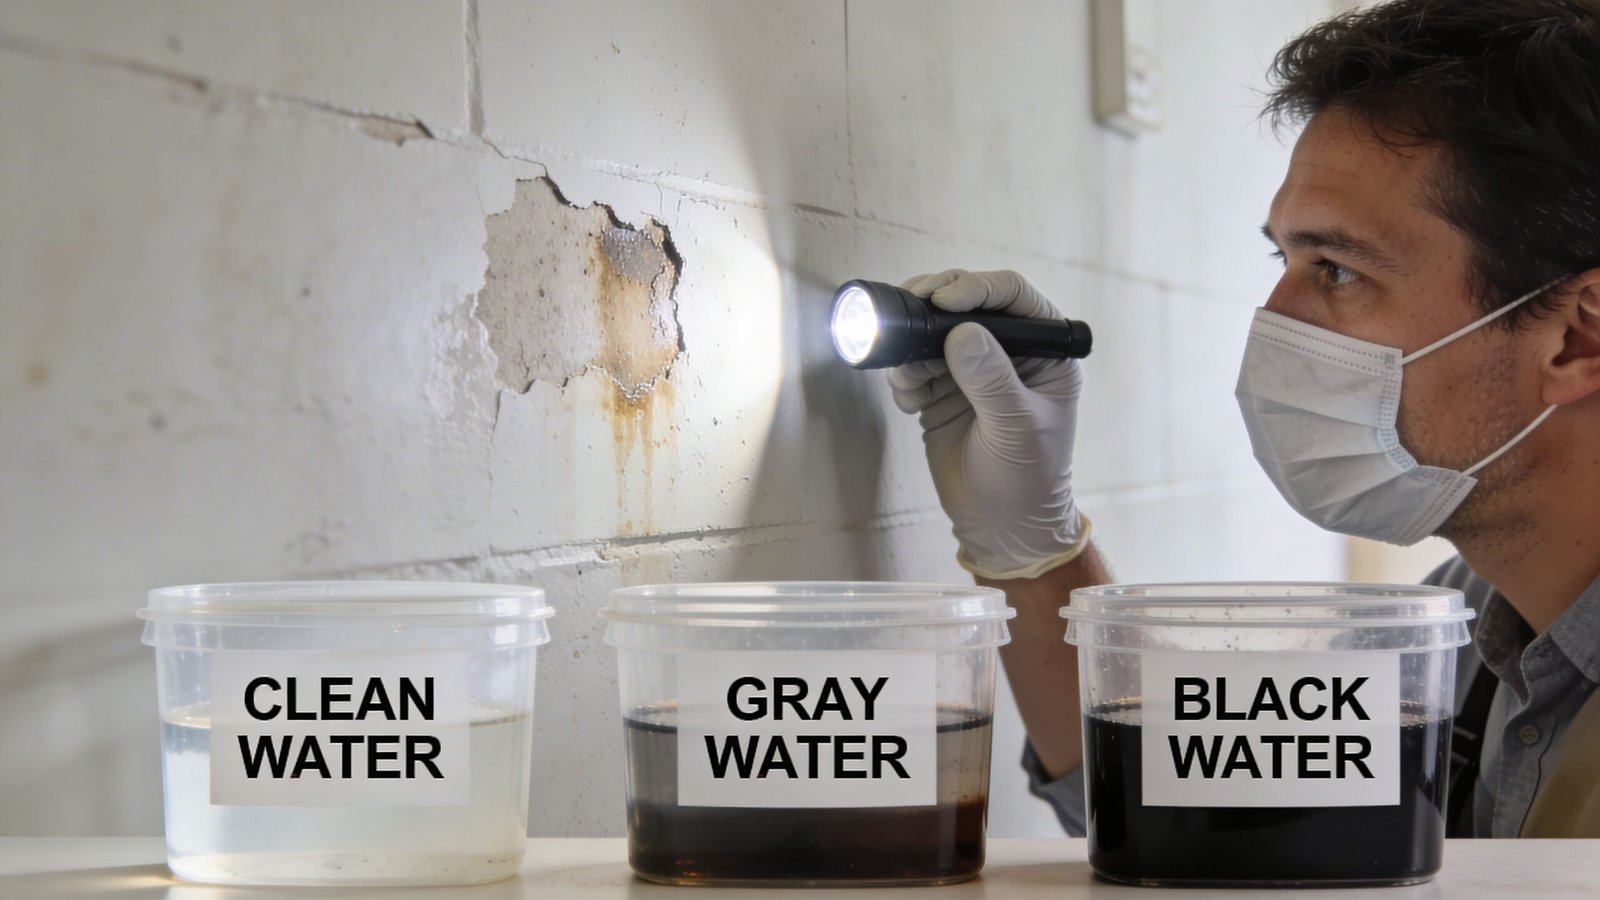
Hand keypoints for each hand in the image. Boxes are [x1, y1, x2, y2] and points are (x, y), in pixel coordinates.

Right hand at [887, 269, 1087, 578]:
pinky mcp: (943, 390)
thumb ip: (992, 380)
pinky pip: (915, 364)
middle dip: (935, 304)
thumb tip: (964, 332)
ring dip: (913, 345)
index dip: (977, 289)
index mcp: (1046, 351)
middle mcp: (1010, 351)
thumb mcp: (1016, 429)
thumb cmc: (1028, 480)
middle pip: (969, 303)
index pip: (1013, 296)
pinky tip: (911, 400)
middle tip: (910, 311)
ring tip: (911, 377)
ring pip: (935, 330)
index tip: (944, 302)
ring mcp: (974, 370)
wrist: (1001, 525)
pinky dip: (904, 377)